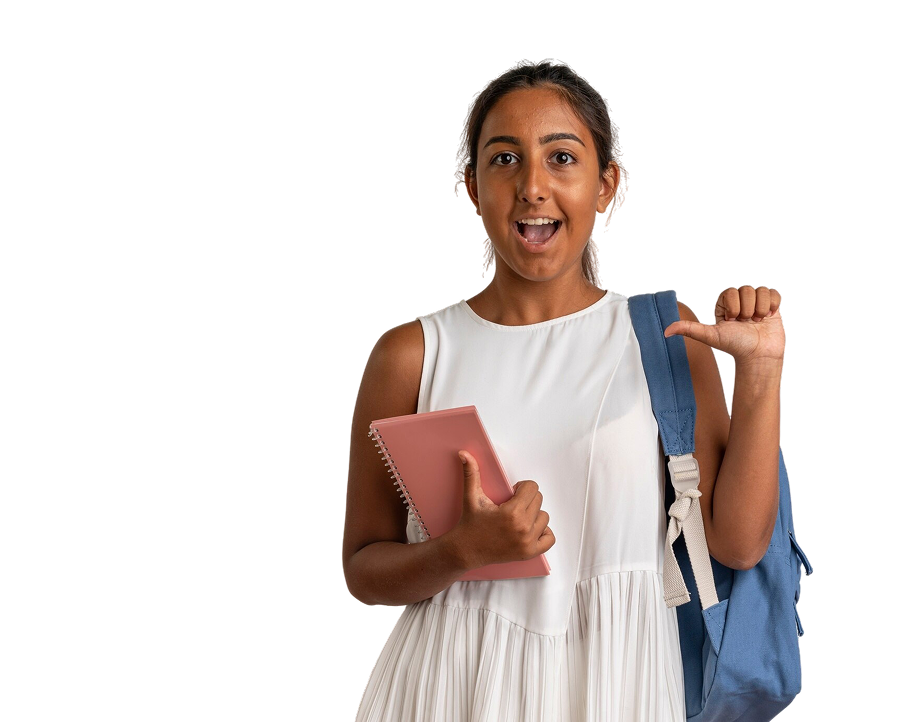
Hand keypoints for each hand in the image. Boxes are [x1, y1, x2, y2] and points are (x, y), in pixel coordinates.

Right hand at [450, 450, 554, 568]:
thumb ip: (471, 473)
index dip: (521, 488)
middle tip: (512, 506)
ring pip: (544, 517)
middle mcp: (523, 528)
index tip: (511, 494)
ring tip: (517, 518)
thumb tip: (464, 454)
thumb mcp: (471, 497)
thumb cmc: (470, 524)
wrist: (465, 551)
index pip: (532, 487)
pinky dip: (543, 532)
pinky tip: (529, 529)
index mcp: (512, 512)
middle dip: (526, 499)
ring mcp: (527, 542)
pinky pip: (549, 538)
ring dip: (533, 515)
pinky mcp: (529, 552)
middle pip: (539, 500)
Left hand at [664, 285, 784, 368]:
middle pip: (746, 289)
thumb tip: (665, 332)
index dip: (734, 307)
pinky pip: (774, 293)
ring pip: (760, 291)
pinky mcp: (772, 306)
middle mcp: (740, 301)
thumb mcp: (710, 336)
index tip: (733, 321)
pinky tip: (768, 317)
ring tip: (757, 322)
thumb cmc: (734, 346)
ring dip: (760, 309)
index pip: (730, 292)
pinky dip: (772, 305)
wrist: (758, 356)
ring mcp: (756, 303)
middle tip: (746, 323)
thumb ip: (689, 330)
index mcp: (724, 304)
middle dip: (747, 309)